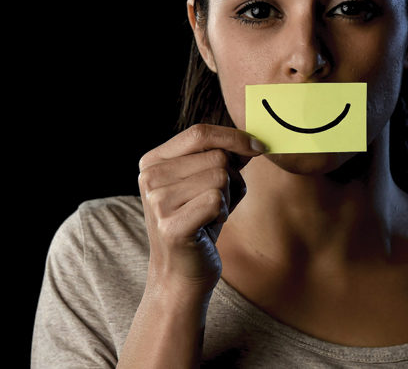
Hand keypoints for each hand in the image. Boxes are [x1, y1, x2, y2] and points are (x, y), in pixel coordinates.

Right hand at [137, 124, 265, 297]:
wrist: (181, 273)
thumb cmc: (199, 223)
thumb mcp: (206, 182)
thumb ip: (223, 157)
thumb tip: (252, 141)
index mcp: (153, 161)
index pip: (199, 132)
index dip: (233, 137)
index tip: (257, 147)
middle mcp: (149, 177)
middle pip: (216, 156)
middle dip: (230, 178)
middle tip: (216, 202)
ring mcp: (157, 202)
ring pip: (220, 177)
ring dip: (227, 198)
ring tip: (210, 215)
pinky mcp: (171, 226)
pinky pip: (216, 201)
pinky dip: (223, 214)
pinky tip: (209, 227)